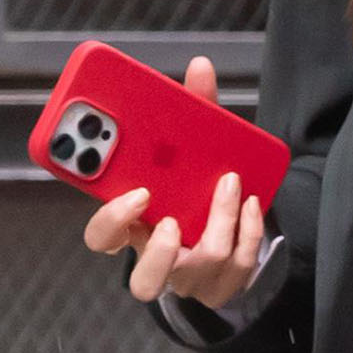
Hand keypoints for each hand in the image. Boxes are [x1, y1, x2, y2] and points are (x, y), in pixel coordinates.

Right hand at [82, 56, 266, 306]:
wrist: (226, 237)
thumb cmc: (193, 189)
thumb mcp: (187, 151)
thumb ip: (190, 112)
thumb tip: (201, 67)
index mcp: (133, 228)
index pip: (102, 238)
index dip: (111, 221)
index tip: (135, 193)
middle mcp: (158, 260)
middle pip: (144, 280)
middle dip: (159, 250)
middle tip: (171, 217)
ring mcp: (192, 278)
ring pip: (199, 266)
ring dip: (217, 223)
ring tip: (228, 185)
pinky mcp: (224, 285)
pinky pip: (238, 266)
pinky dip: (247, 232)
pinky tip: (251, 203)